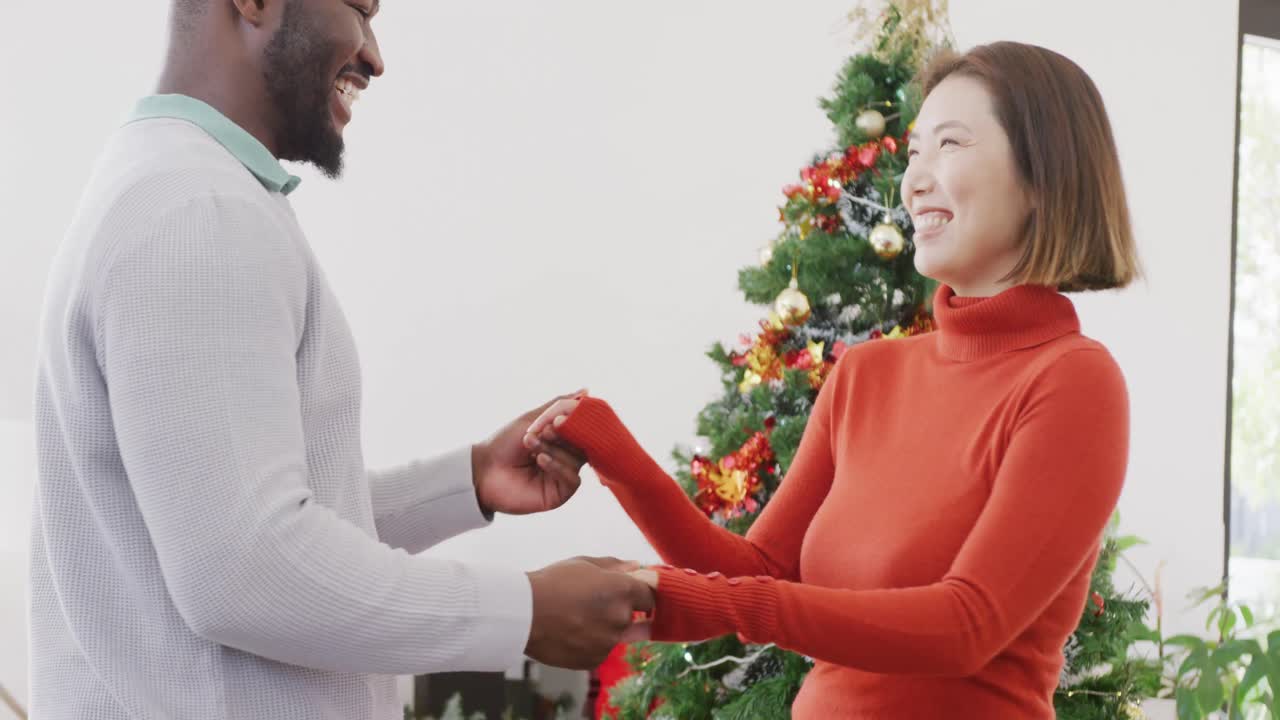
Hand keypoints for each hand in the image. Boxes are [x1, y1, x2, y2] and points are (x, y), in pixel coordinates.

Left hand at [472, 391, 588, 515]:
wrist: (483, 470)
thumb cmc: (504, 443)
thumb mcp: (532, 419)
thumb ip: (560, 405)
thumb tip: (586, 390)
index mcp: (560, 440)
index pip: (581, 429)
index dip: (573, 422)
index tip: (557, 418)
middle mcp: (564, 457)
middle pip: (582, 444)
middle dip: (563, 435)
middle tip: (544, 431)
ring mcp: (563, 475)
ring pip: (577, 460)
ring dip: (554, 449)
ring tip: (531, 444)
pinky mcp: (560, 493)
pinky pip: (572, 478)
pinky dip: (558, 466)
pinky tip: (540, 459)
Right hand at [525, 557, 654, 668]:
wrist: (522, 614)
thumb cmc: (552, 583)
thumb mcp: (584, 564)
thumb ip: (615, 566)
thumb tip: (637, 567)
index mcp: (623, 591)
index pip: (651, 596)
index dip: (642, 594)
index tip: (634, 594)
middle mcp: (621, 618)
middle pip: (632, 616)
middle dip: (619, 610)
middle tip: (592, 604)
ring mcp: (608, 642)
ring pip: (614, 635)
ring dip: (603, 628)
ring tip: (574, 617)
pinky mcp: (593, 660)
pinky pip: (599, 650)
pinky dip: (590, 643)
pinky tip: (569, 632)